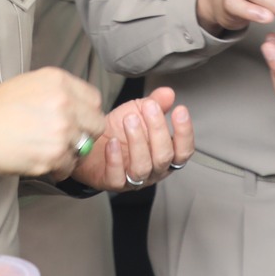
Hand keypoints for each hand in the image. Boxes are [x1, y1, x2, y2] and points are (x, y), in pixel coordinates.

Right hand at [0, 68, 106, 180]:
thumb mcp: (31, 83)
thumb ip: (59, 92)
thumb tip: (79, 108)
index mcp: (60, 81)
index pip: (95, 100)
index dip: (87, 114)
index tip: (77, 122)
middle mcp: (65, 103)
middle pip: (97, 125)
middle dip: (84, 135)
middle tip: (67, 140)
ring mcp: (62, 129)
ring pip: (83, 148)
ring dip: (70, 153)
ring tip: (49, 152)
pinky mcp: (54, 154)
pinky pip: (68, 166)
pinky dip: (57, 169)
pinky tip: (42, 162)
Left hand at [67, 87, 196, 191]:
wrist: (90, 143)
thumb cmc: (118, 131)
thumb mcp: (138, 111)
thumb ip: (156, 103)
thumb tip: (168, 93)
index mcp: (165, 154)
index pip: (183, 150)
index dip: (185, 132)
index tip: (180, 110)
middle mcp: (153, 170)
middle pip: (164, 157)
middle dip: (158, 130)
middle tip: (149, 107)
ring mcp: (134, 179)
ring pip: (142, 167)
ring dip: (137, 141)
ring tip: (130, 119)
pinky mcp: (112, 182)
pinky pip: (117, 176)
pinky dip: (115, 158)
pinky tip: (112, 142)